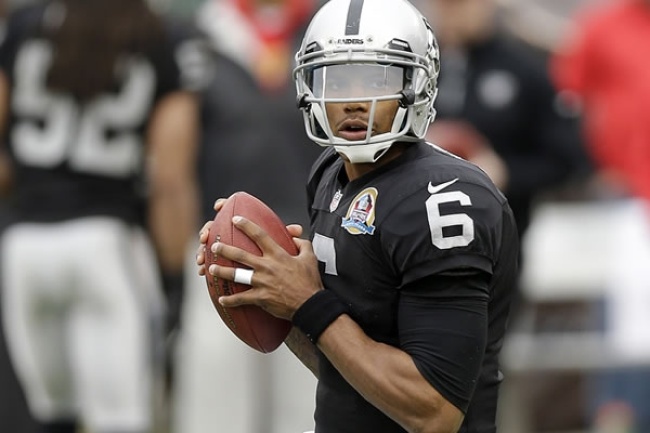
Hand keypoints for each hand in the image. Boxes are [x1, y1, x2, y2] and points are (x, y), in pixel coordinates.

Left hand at [196, 199, 321, 319]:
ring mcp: (262, 282)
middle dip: (225, 249)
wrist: (310, 304)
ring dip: (222, 272)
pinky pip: (241, 299)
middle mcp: (267, 266)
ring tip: (210, 269)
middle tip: (214, 245)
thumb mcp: (309, 257)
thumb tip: (295, 235)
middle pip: (241, 255)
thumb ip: (302, 243)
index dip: (246, 225)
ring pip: (236, 275)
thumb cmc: (310, 280)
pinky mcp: (260, 298)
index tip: (235, 219)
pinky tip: (221, 299)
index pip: (259, 235)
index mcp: (278, 254)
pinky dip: (230, 300)